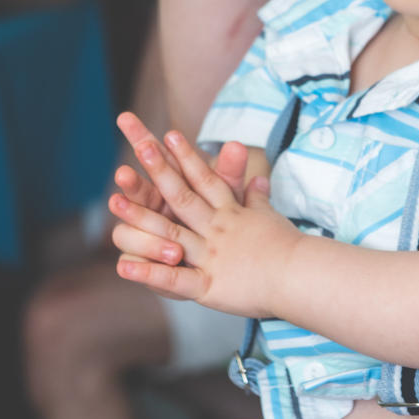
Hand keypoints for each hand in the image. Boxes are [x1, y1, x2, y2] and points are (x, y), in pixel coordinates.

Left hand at [113, 125, 297, 315]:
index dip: (185, 156)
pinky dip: (148, 274)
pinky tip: (123, 268)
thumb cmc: (290, 250)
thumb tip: (259, 178)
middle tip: (138, 142)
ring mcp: (211, 255)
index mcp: (231, 213)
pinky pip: (173, 280)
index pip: (205, 178)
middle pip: (182, 195)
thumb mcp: (270, 218)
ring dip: (141, 217)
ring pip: (170, 233)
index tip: (168, 132)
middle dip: (158, 169)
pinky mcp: (208, 286)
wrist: (304, 277)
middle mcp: (217, 229)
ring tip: (114, 202)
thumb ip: (258, 198)